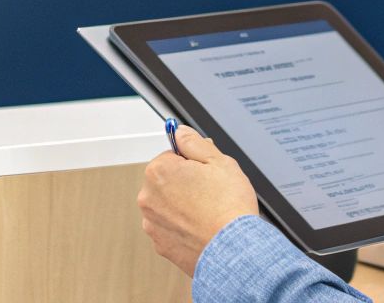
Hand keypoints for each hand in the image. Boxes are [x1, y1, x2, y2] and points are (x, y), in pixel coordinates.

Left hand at [138, 126, 260, 275]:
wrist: (234, 251)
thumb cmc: (228, 208)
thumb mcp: (218, 161)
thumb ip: (194, 142)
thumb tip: (180, 132)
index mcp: (159, 171)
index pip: (171, 155)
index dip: (192, 162)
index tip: (205, 172)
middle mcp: (149, 197)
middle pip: (167, 181)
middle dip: (185, 183)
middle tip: (210, 192)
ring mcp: (153, 224)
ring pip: (168, 205)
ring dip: (183, 206)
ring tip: (208, 212)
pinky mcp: (161, 245)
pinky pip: (171, 229)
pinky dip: (184, 228)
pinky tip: (203, 228)